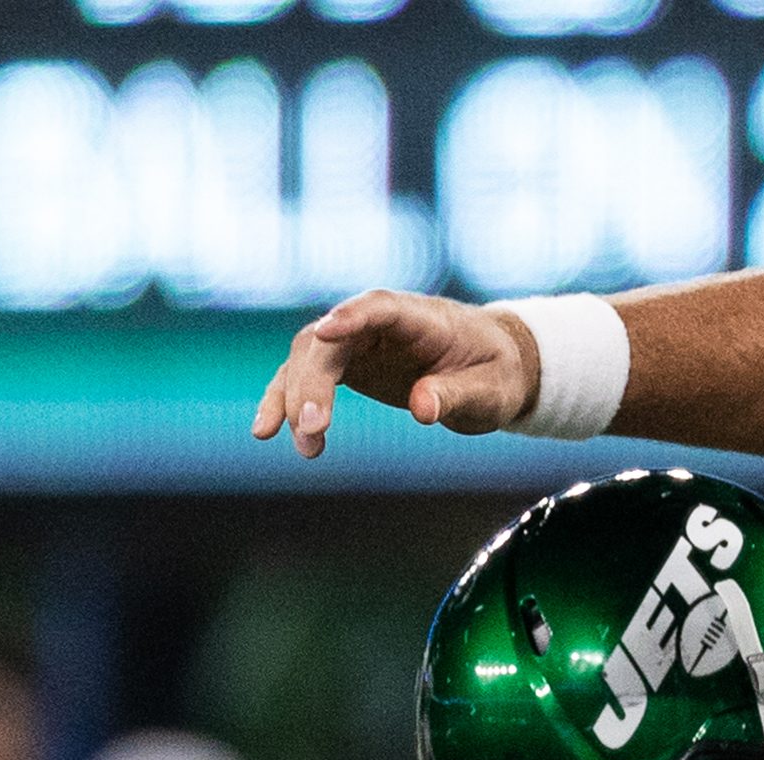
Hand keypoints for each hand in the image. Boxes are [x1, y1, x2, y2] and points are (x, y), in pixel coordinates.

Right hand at [251, 289, 536, 458]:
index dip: (351, 316)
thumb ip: (457, 395)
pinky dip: (286, 403)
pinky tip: (268, 433)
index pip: (379, 307)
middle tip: (311, 428)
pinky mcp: (346, 364)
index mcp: (420, 317)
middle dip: (313, 382)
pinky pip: (306, 378)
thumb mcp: (491, 390)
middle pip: (330, 342)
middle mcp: (378, 323)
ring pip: (308, 360)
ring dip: (294, 399)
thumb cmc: (495, 372)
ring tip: (306, 448)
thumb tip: (423, 408)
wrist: (491, 368)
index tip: (324, 332)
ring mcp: (356, 341)